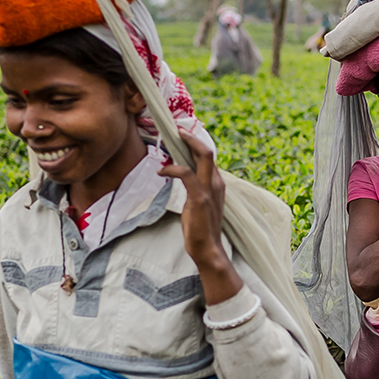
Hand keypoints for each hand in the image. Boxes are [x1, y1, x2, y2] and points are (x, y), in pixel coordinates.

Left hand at [158, 133, 243, 304]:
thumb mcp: (198, 203)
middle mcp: (217, 183)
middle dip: (191, 136)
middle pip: (207, 150)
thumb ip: (194, 188)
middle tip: (176, 128)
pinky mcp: (200, 197)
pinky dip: (172, 169)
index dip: (195, 143)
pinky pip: (186, 174)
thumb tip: (183, 177)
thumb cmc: (200, 228)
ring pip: (203, 155)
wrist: (208, 249)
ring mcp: (210, 189)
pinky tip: (161, 171)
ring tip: (169, 141)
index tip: (181, 135)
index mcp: (217, 183)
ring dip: (185, 144)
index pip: (208, 157)